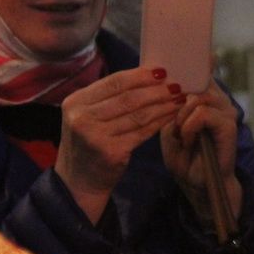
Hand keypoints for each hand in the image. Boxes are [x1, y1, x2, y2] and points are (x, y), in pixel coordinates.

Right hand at [55, 67, 182, 222]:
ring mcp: (96, 137)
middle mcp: (82, 118)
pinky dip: (159, 122)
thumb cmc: (88, 142)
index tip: (161, 71)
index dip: (140, 75)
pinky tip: (170, 115)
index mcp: (75, 102)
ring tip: (179, 98)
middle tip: (176, 85)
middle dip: (155, 90)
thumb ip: (109, 97)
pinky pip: (142, 132)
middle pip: (127, 98)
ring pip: (138, 115)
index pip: (113, 82)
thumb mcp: (88, 116)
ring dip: (162, 105)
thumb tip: (148, 75)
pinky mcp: (111, 153)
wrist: (78, 182)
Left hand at [160, 82, 242, 227]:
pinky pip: (203, 113)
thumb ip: (171, 103)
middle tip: (174, 122)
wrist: (197, 183)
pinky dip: (190, 127)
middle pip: (196, 80)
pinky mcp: (229, 124)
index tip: (174, 68)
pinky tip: (189, 140)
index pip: (200, 68)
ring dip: (182, 117)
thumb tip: (172, 82)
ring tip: (181, 134)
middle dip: (178, 99)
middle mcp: (218, 98)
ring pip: (197, 97)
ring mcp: (226, 110)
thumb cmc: (183, 155)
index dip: (189, 63)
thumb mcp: (169, 125)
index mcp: (205, 95)